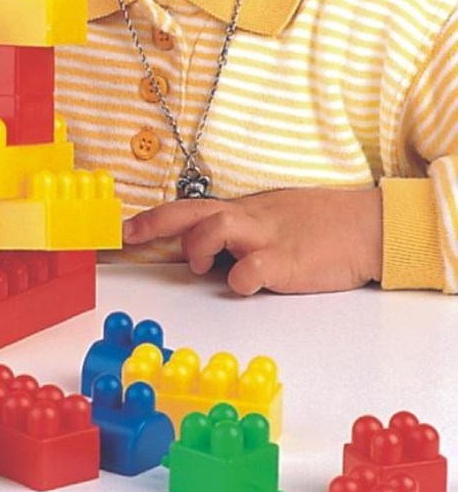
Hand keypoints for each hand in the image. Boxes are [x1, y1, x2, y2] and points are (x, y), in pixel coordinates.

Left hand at [123, 188, 382, 293]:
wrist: (367, 226)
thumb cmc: (318, 226)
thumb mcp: (270, 220)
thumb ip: (237, 233)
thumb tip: (202, 250)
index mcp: (242, 212)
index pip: (189, 209)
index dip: (154, 218)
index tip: (123, 229)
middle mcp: (248, 220)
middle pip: (193, 211)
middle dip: (156, 223)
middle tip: (130, 235)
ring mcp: (267, 238)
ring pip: (218, 225)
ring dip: (198, 243)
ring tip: (198, 263)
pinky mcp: (289, 261)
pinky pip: (255, 266)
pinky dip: (241, 276)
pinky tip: (242, 283)